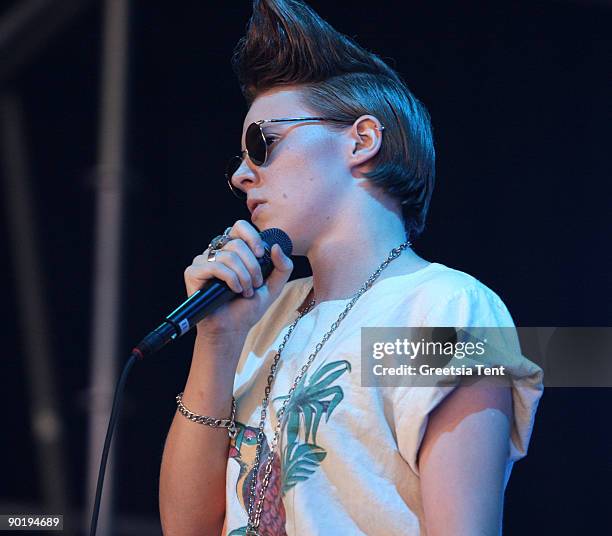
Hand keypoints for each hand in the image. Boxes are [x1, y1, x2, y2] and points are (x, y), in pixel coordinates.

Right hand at [184, 220, 293, 339]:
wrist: (232, 328)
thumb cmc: (248, 307)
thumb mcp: (274, 286)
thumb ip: (283, 266)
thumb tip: (276, 246)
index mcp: (233, 250)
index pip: (240, 227)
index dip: (252, 237)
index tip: (261, 255)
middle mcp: (217, 252)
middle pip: (237, 243)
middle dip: (252, 266)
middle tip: (255, 284)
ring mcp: (203, 261)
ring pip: (228, 255)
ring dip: (243, 276)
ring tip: (245, 291)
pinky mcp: (193, 272)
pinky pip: (215, 266)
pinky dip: (230, 279)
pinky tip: (234, 291)